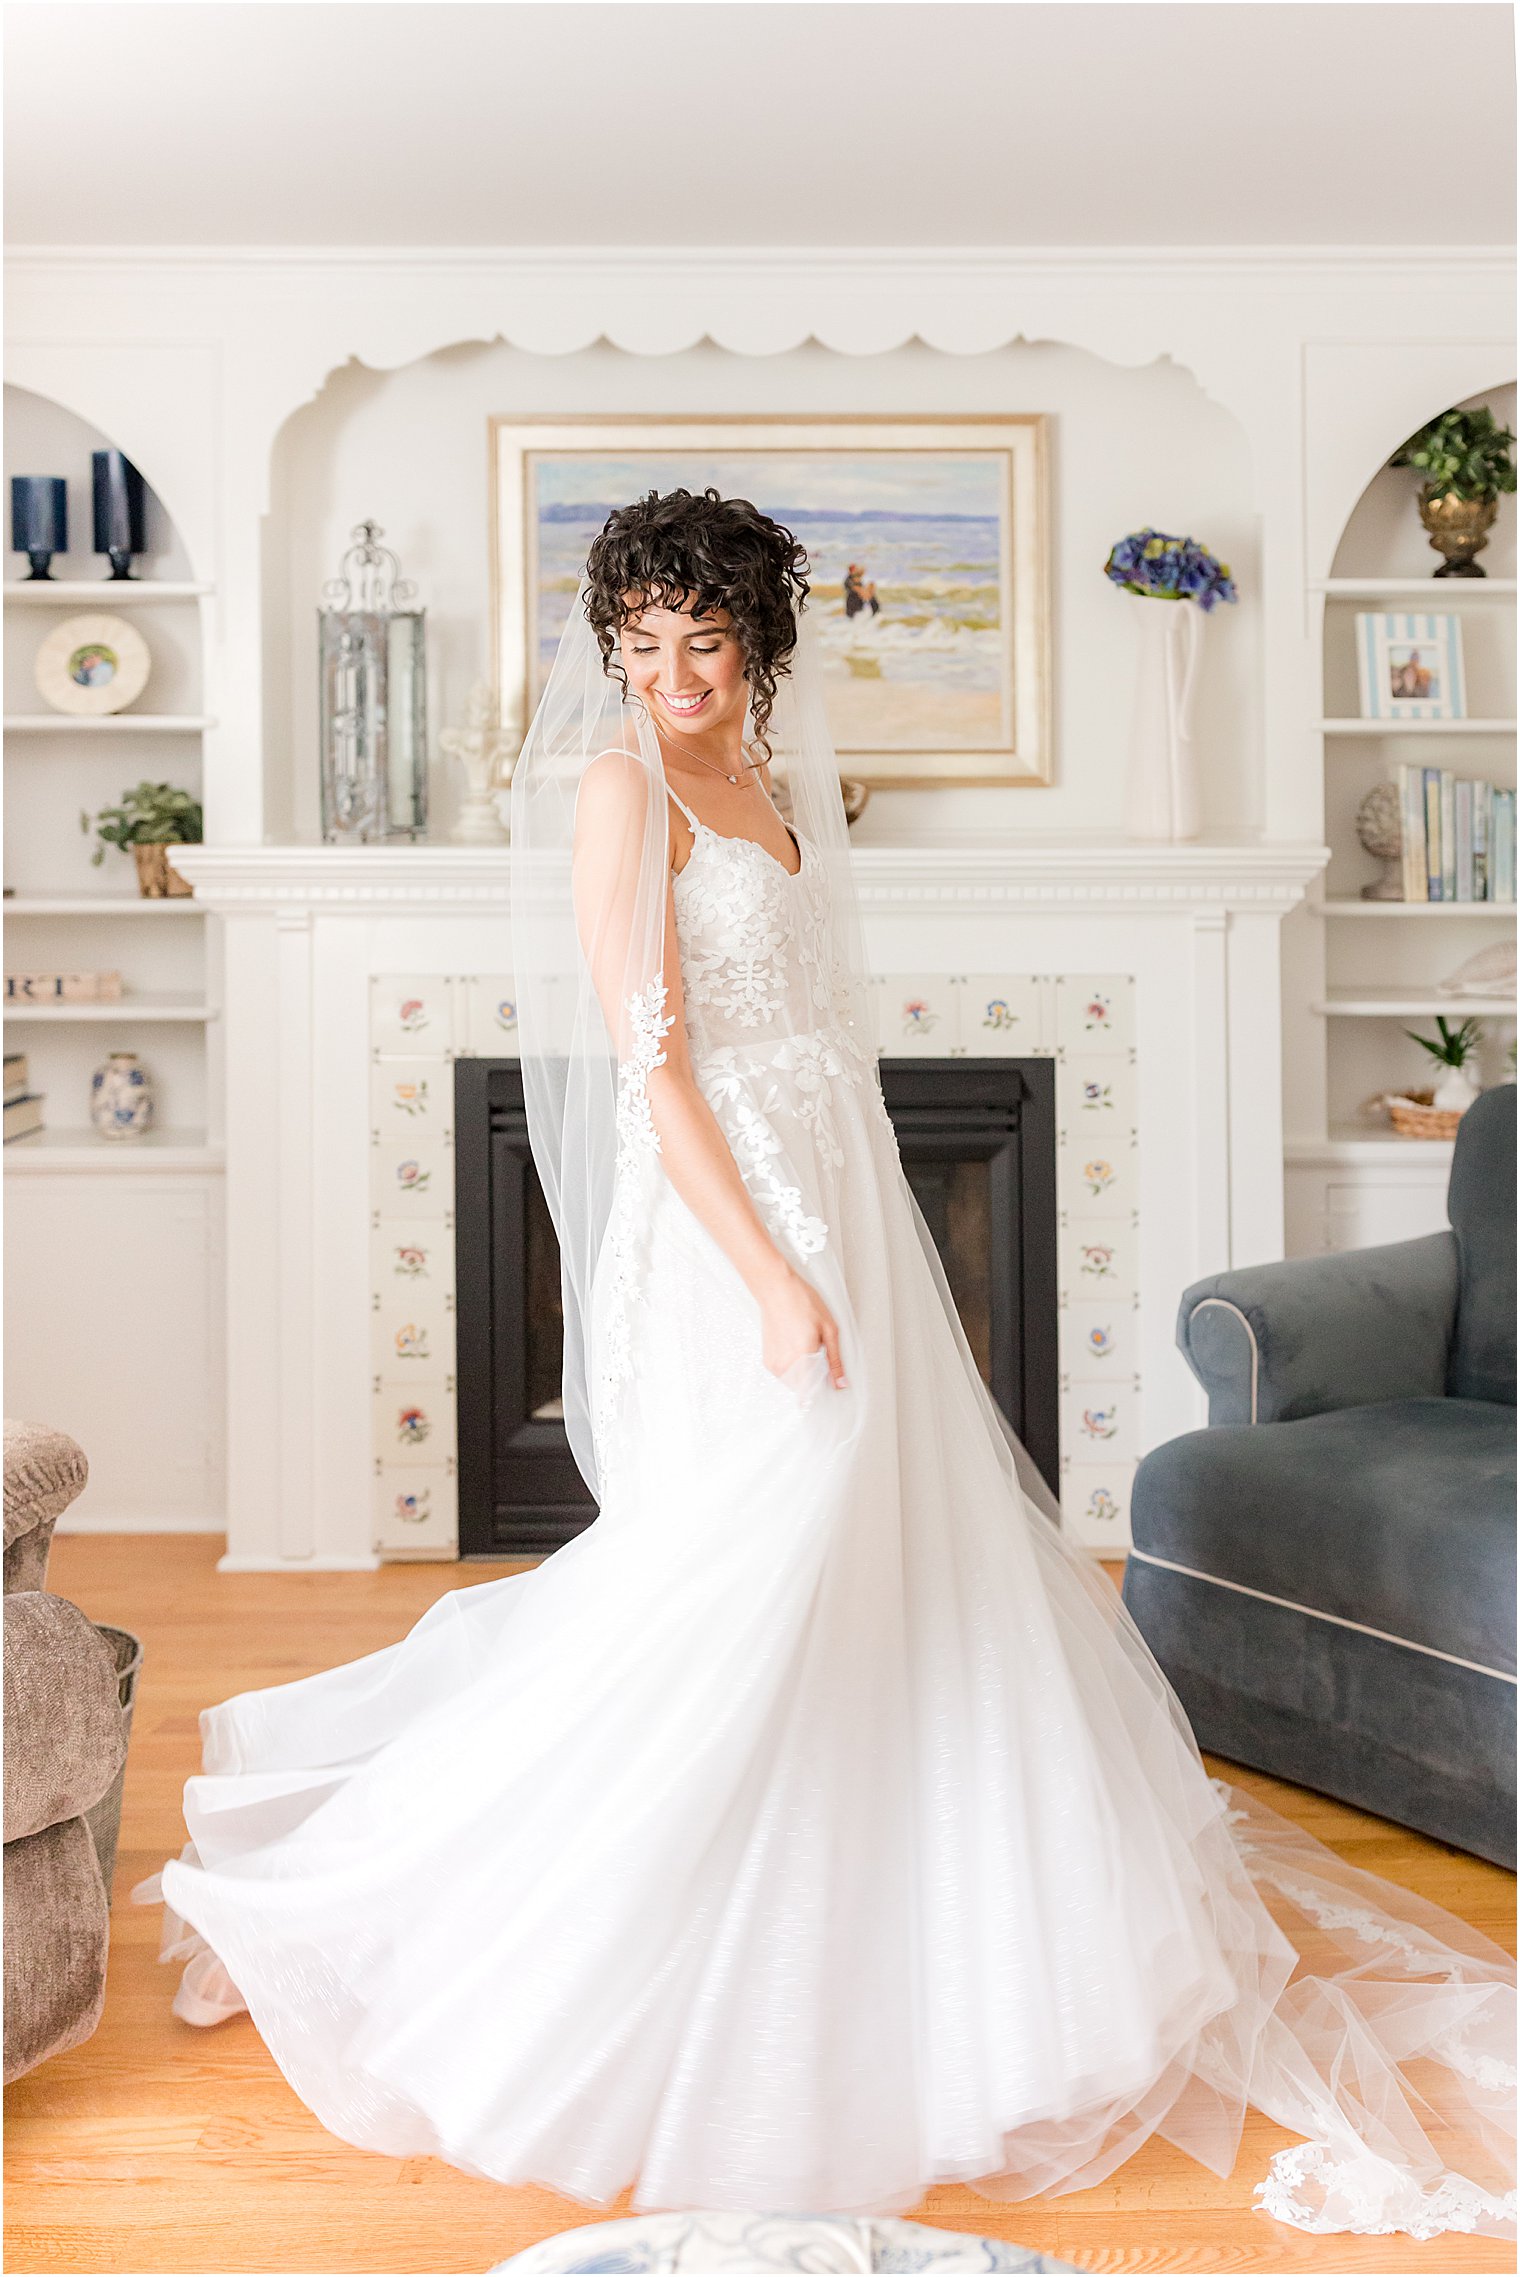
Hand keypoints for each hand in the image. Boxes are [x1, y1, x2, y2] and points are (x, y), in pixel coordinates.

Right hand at [759, 1267, 846, 1390]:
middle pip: (804, 1389)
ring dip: (803, 1374)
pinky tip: (795, 1347)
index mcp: (803, 1357)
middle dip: (815, 1380)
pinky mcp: (768, 1361)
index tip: (828, 1385)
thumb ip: (835, 1360)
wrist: (776, 1290)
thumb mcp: (829, 1329)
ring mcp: (774, 1364)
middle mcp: (785, 1364)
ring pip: (794, 1383)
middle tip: (819, 1356)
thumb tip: (840, 1383)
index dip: (822, 1391)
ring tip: (806, 1348)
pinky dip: (793, 1367)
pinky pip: (784, 1374)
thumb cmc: (802, 1303)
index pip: (812, 1392)